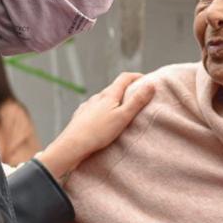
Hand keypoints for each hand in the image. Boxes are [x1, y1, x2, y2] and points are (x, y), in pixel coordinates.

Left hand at [36, 72, 154, 178]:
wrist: (71, 146)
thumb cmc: (98, 133)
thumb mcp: (123, 117)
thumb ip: (137, 101)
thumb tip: (151, 85)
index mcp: (108, 95)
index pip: (124, 78)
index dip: (137, 76)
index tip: (147, 80)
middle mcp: (97, 97)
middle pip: (114, 88)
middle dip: (127, 89)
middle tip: (137, 96)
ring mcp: (87, 106)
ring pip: (103, 99)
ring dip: (114, 101)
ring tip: (121, 111)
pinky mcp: (80, 116)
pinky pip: (94, 109)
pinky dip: (103, 110)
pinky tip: (103, 119)